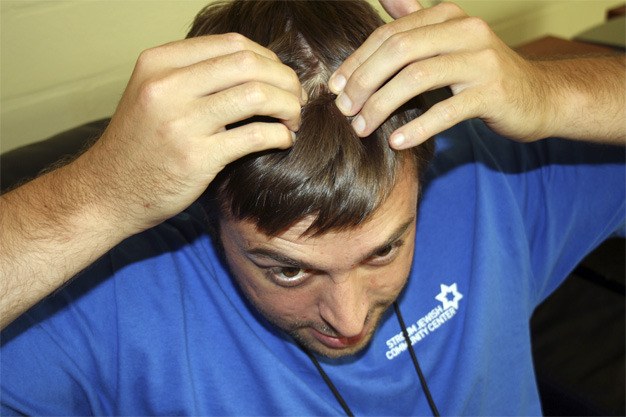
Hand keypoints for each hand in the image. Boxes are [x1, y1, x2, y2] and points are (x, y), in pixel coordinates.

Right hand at [81, 33, 304, 233]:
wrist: (108, 192)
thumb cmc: (139, 144)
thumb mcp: (153, 95)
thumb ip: (193, 76)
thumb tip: (254, 67)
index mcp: (158, 63)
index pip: (231, 44)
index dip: (267, 58)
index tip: (280, 77)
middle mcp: (167, 86)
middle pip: (248, 64)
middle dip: (285, 79)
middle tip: (296, 98)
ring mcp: (181, 122)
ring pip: (256, 95)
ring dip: (288, 106)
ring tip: (294, 119)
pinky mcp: (197, 157)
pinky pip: (255, 135)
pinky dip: (280, 135)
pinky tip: (283, 140)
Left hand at [328, 0, 551, 148]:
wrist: (538, 97)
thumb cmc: (482, 74)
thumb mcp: (450, 41)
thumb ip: (418, 21)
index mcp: (448, 16)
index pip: (389, 34)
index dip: (357, 61)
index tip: (335, 88)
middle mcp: (465, 30)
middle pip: (398, 51)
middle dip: (363, 81)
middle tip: (344, 110)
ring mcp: (481, 61)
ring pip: (416, 78)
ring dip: (381, 106)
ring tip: (362, 129)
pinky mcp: (492, 93)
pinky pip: (445, 111)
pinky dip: (416, 127)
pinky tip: (396, 141)